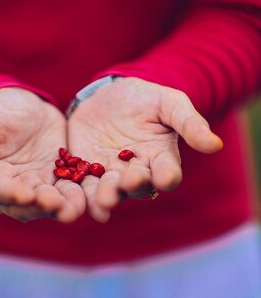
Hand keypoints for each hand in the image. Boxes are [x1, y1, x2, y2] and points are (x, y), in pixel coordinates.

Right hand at [0, 88, 84, 221]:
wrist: (26, 104)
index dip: (10, 194)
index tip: (25, 195)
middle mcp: (7, 191)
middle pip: (22, 206)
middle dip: (38, 206)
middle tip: (54, 203)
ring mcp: (32, 190)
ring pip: (44, 206)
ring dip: (58, 209)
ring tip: (71, 210)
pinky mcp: (54, 185)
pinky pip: (64, 196)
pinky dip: (73, 201)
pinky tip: (83, 203)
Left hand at [68, 77, 222, 221]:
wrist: (107, 94)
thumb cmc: (145, 98)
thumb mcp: (169, 103)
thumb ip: (189, 123)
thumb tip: (216, 145)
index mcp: (160, 159)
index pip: (167, 173)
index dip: (166, 176)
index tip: (165, 178)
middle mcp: (136, 173)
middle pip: (137, 186)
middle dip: (133, 185)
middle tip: (128, 182)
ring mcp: (110, 176)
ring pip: (110, 192)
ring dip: (107, 198)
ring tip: (104, 201)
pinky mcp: (85, 174)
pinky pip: (84, 188)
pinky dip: (84, 197)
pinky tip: (82, 203)